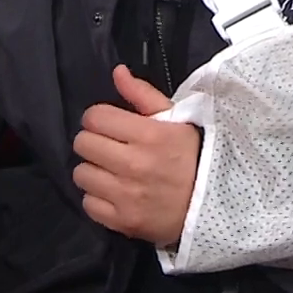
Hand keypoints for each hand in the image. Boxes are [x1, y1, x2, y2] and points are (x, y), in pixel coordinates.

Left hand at [73, 65, 200, 246]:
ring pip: (81, 174)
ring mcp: (126, 195)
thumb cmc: (192, 156)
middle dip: (94, 142)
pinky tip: (114, 192)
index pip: (94, 117)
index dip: (100, 118)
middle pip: (83, 143)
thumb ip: (143, 94)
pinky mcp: (121, 220)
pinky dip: (98, 198)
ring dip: (94, 170)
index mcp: (148, 134)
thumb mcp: (177, 120)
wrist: (212, 203)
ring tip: (112, 171)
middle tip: (110, 147)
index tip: (110, 125)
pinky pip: (88, 203)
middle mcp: (133, 164)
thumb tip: (117, 72)